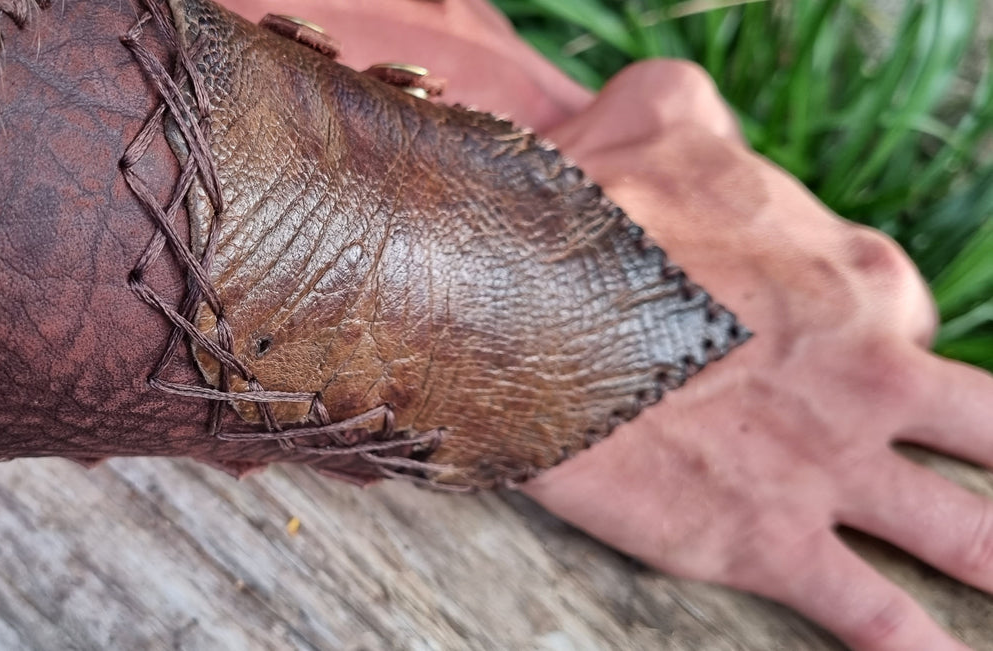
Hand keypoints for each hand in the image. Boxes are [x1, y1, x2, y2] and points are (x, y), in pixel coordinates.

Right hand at [524, 61, 992, 650]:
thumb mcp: (657, 114)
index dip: (878, 331)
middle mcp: (867, 373)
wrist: (512, 304)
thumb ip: (704, 114)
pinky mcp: (767, 539)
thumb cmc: (581, 206)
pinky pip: (871, 612)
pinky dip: (913, 645)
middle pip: (988, 428)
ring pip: (964, 531)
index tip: (844, 353)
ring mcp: (828, 464)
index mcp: (846, 272)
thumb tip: (705, 116)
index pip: (904, 308)